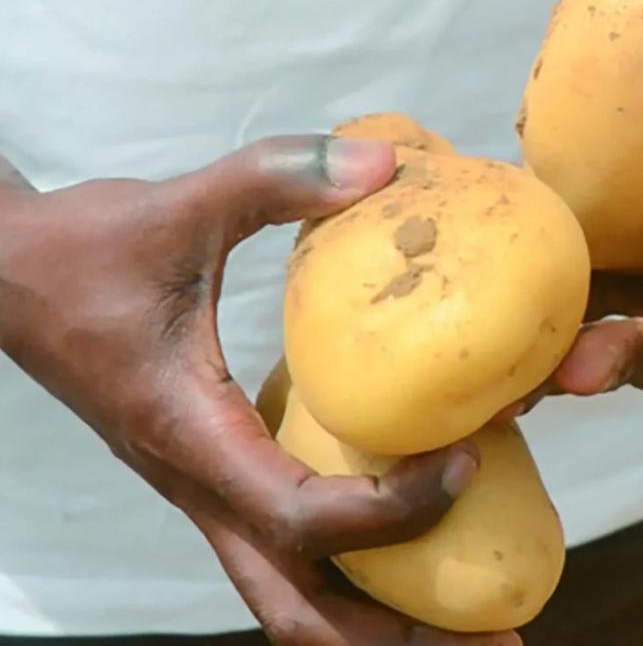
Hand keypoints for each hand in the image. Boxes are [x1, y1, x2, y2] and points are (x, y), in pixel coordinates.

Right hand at [0, 142, 518, 645]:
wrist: (9, 277)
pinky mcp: (222, 474)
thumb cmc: (85, 252)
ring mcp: (211, 492)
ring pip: (294, 598)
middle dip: (398, 641)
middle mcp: (203, 489)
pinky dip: (359, 572)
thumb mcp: (177, 207)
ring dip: (382, 625)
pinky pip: (293, 553)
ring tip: (475, 632)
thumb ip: (275, 181)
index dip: (395, 508)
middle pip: (302, 613)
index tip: (470, 458)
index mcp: (192, 441)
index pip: (302, 517)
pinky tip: (420, 542)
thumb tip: (385, 164)